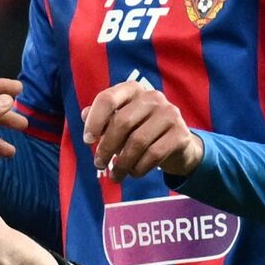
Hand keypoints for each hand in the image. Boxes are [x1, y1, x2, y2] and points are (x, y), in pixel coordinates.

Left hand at [81, 81, 204, 182]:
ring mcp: (169, 114)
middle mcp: (153, 97)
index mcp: (133, 89)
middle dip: (106, 147)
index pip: (108, 99)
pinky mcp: (181, 134)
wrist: (178, 145)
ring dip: (122, 163)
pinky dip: (139, 168)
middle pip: (122, 122)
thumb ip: (103, 118)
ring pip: (137, 141)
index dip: (94, 121)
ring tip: (115, 175)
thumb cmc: (142, 130)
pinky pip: (153, 154)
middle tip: (99, 164)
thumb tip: (84, 115)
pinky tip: (133, 173)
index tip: (87, 141)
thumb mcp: (121, 122)